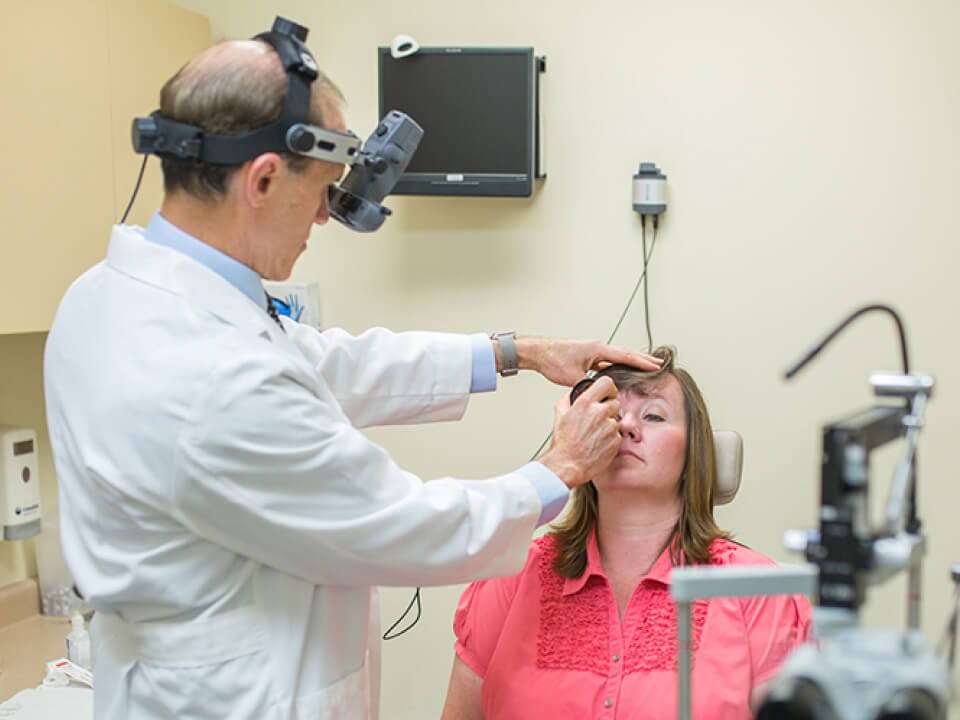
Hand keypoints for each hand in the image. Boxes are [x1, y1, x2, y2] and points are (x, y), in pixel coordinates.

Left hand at [515, 336, 661, 386]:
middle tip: (658, 363)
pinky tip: (621, 370)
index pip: (625, 355)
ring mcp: (592, 350)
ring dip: (631, 360)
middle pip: (626, 353)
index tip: (656, 365)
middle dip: (643, 359)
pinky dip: (618, 364)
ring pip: (617, 356)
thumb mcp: (572, 377)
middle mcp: (597, 347)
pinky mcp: (587, 355)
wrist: (539, 352)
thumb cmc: (553, 359)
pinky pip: (607, 360)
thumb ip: (588, 386)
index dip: (642, 362)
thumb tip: (598, 395)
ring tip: (645, 365)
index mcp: (597, 349)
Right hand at [537, 376, 621, 488]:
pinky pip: (617, 434)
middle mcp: (600, 412)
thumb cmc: (563, 443)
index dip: (608, 388)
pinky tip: (598, 443)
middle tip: (598, 419)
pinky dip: (610, 438)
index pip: (606, 383)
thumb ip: (569, 398)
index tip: (606, 394)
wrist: (568, 464)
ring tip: (594, 434)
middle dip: (608, 409)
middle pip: (615, 402)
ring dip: (608, 425)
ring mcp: (610, 427)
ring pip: (616, 420)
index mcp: (586, 403)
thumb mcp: (560, 414)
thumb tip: (575, 392)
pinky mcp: (616, 440)